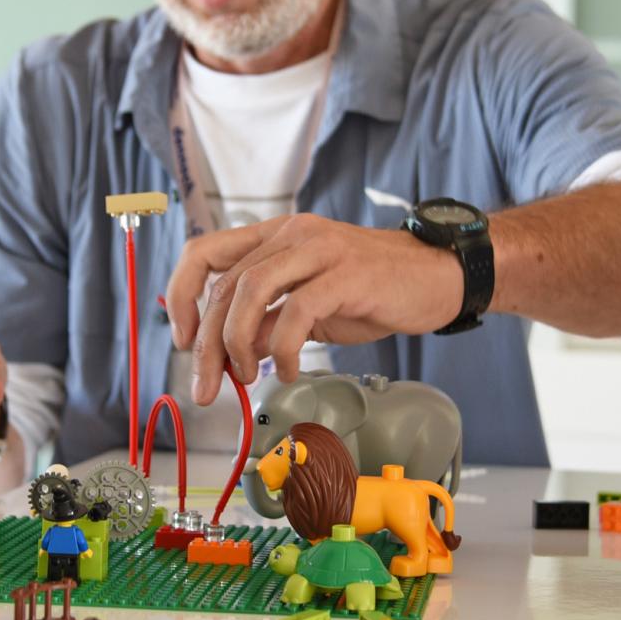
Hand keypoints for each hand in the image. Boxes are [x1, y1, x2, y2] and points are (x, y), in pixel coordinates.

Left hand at [163, 214, 462, 406]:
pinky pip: (297, 312)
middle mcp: (291, 234)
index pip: (204, 252)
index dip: (182, 296)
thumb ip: (268, 320)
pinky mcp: (346, 274)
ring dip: (238, 342)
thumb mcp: (310, 306)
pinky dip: (283, 348)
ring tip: (248, 375)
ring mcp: (319, 250)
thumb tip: (228, 352)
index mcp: (275, 236)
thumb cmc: (373, 290)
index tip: (184, 339)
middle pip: (225, 285)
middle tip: (208, 385)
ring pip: (251, 291)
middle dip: (208, 343)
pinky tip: (291, 369)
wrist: (438, 277)